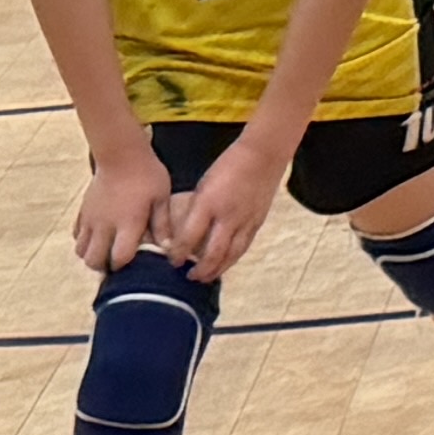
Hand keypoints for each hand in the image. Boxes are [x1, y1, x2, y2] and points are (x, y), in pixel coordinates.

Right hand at [68, 147, 170, 277]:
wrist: (121, 154)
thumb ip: (163, 225)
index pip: (118, 258)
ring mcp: (90, 219)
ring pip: (80, 250)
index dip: (125, 266)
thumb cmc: (147, 175)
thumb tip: (167, 250)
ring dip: (93, 255)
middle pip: (93, 260)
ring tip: (109, 250)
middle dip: (105, 266)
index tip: (135, 264)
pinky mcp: (83, 211)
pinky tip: (100, 236)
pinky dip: (85, 241)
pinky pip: (76, 235)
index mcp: (127, 224)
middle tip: (119, 262)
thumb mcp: (162, 199)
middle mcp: (104, 225)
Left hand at [163, 134, 291, 284]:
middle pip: (213, 253)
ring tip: (206, 277)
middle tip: (189, 277)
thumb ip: (195, 211)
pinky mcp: (257, 223)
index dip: (178, 253)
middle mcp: (227, 216)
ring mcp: (245, 221)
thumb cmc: (227, 167)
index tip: (172, 261)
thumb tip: (183, 234)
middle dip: (200, 270)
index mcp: (208, 204)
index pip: (189, 237)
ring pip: (231, 255)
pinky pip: (243, 247)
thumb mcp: (203, 186)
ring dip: (217, 269)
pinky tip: (225, 263)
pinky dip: (232, 258)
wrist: (262, 157)